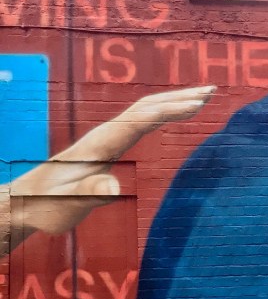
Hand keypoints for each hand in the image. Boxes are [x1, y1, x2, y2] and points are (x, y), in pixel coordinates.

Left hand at [3, 87, 215, 255]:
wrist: (25, 202)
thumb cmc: (45, 207)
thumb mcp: (64, 207)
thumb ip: (88, 194)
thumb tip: (114, 186)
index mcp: (98, 145)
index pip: (139, 121)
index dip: (169, 112)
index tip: (197, 106)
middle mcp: (103, 135)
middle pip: (144, 107)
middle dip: (178, 97)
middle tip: (211, 91)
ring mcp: (105, 139)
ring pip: (142, 111)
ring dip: (172, 101)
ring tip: (202, 98)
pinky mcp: (106, 147)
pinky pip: (139, 123)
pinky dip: (161, 114)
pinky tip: (173, 116)